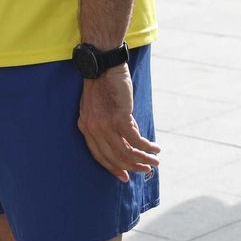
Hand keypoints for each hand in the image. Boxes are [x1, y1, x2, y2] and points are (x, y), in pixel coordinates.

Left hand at [76, 66, 159, 181]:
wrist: (103, 64)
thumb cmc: (102, 83)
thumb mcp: (98, 107)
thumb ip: (107, 124)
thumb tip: (128, 137)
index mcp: (85, 127)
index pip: (98, 155)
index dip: (112, 167)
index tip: (124, 175)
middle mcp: (93, 128)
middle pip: (112, 157)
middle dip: (130, 167)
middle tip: (144, 170)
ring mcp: (105, 124)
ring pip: (126, 151)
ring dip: (142, 159)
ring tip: (154, 162)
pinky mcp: (120, 117)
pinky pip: (136, 140)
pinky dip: (147, 147)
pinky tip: (155, 149)